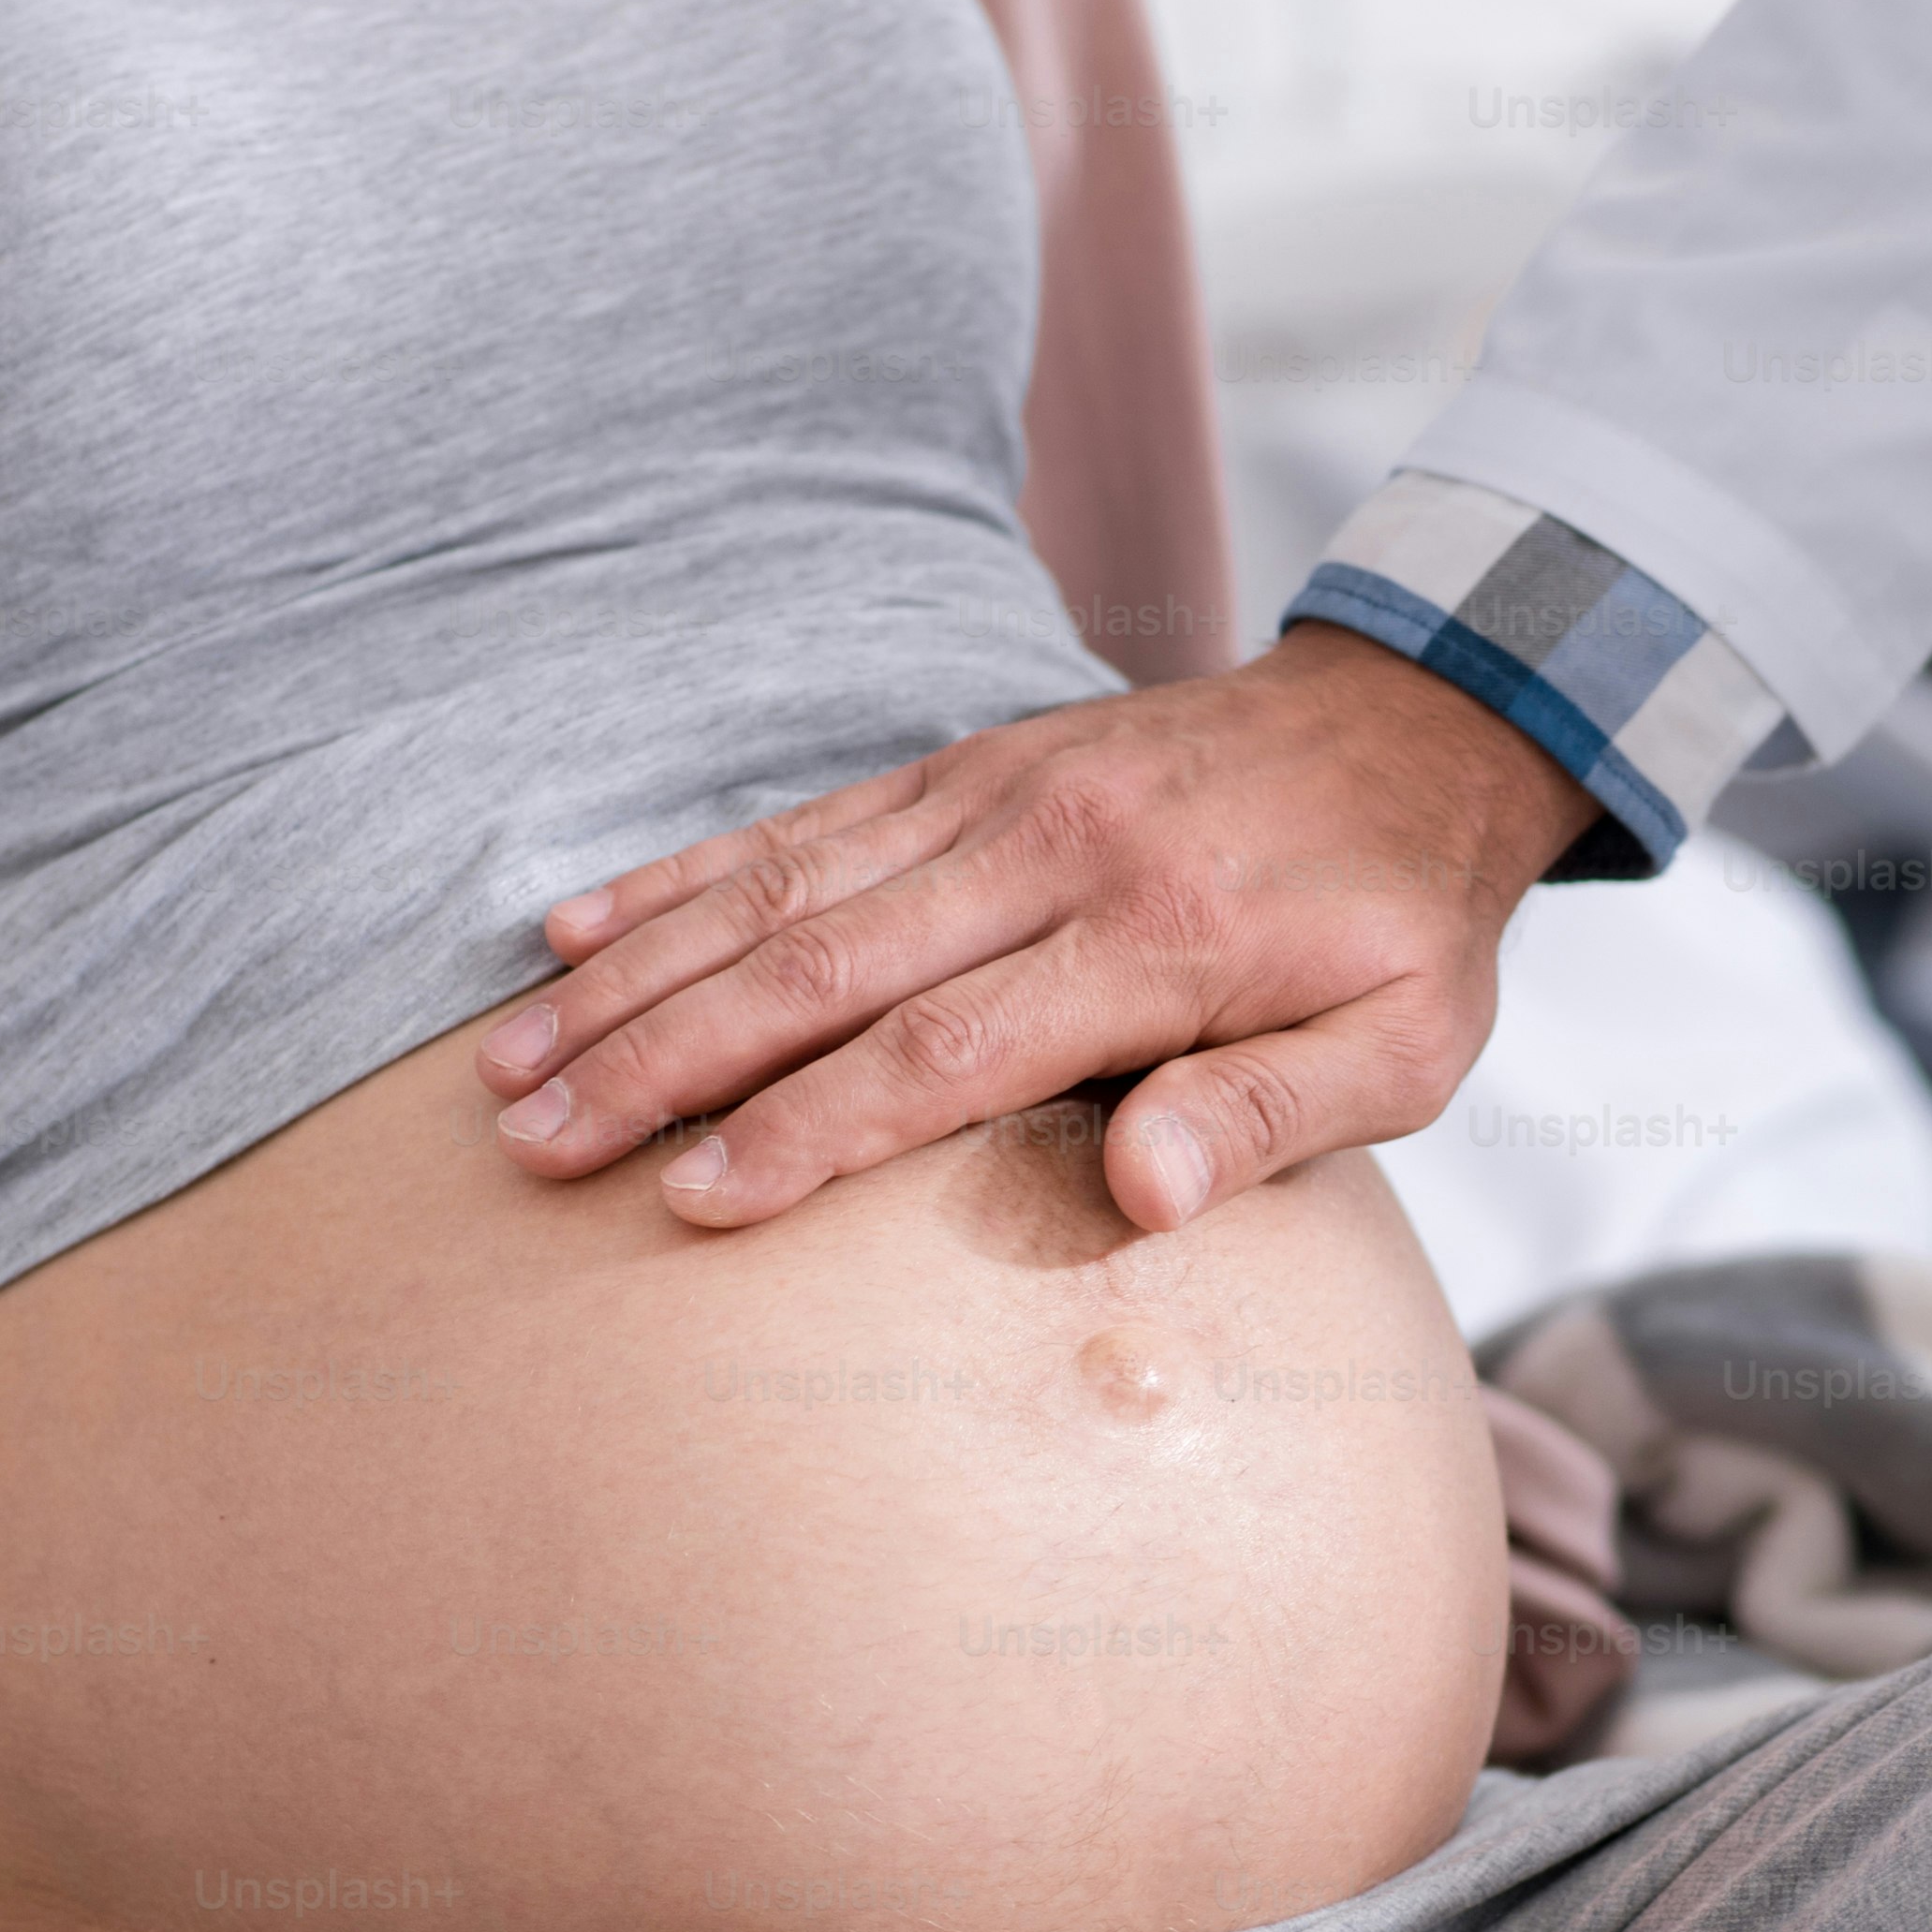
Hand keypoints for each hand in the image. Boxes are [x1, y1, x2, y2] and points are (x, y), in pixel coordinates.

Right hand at [478, 625, 1600, 1228]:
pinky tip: (572, 927)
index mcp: (1157, 940)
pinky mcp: (968, 763)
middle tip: (537, 1145)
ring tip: (512, 1062)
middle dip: (665, 1059)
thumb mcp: (1402, 1046)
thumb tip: (1140, 1197)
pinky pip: (803, 820)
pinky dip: (681, 873)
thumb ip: (1270, 1118)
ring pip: (782, 885)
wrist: (1419, 727)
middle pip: (823, 963)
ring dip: (638, 976)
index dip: (812, 1129)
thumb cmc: (1404, 926)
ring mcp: (997, 793)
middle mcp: (1053, 850)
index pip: (948, 1050)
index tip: (693, 1204)